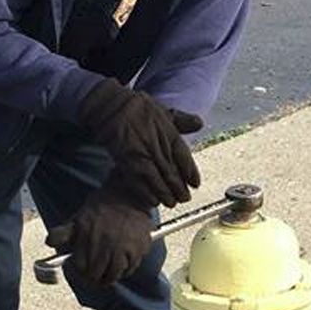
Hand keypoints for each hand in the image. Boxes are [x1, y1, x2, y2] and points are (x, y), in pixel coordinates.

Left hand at [45, 182, 153, 285]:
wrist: (128, 193)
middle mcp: (105, 245)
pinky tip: (122, 263)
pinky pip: (131, 268)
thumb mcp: (78, 218)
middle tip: (95, 276)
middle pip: (96, 275)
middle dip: (93, 278)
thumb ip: (63, 232)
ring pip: (113, 275)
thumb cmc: (101, 206)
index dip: (80, 271)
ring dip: (109, 277)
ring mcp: (123, 248)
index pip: (81, 267)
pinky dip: (126, 270)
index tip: (82, 271)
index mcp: (87, 237)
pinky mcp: (139, 248)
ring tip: (108, 274)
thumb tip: (49, 243)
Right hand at [77, 80, 202, 208]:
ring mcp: (141, 152)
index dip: (190, 171)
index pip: (183, 155)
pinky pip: (138, 180)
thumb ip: (182, 120)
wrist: (111, 106)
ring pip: (156, 178)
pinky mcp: (125, 159)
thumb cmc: (138, 108)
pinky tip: (152, 201)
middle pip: (171, 171)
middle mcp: (156, 143)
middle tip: (185, 199)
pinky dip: (146, 192)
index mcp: (168, 131)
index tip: (195, 184)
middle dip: (179, 188)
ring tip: (170, 203)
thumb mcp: (163, 110)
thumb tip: (199, 123)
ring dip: (164, 193)